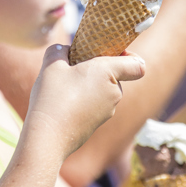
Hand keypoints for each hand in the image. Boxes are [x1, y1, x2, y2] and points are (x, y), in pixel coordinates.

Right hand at [28, 46, 145, 158]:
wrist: (47, 136)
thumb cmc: (52, 97)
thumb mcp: (51, 65)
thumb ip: (58, 50)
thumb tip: (62, 50)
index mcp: (108, 72)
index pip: (137, 65)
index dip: (129, 56)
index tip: (110, 52)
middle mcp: (114, 92)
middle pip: (115, 75)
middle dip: (98, 69)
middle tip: (74, 67)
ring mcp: (108, 110)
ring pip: (104, 90)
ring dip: (89, 86)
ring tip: (65, 87)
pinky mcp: (98, 124)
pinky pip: (96, 105)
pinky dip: (85, 101)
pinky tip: (65, 102)